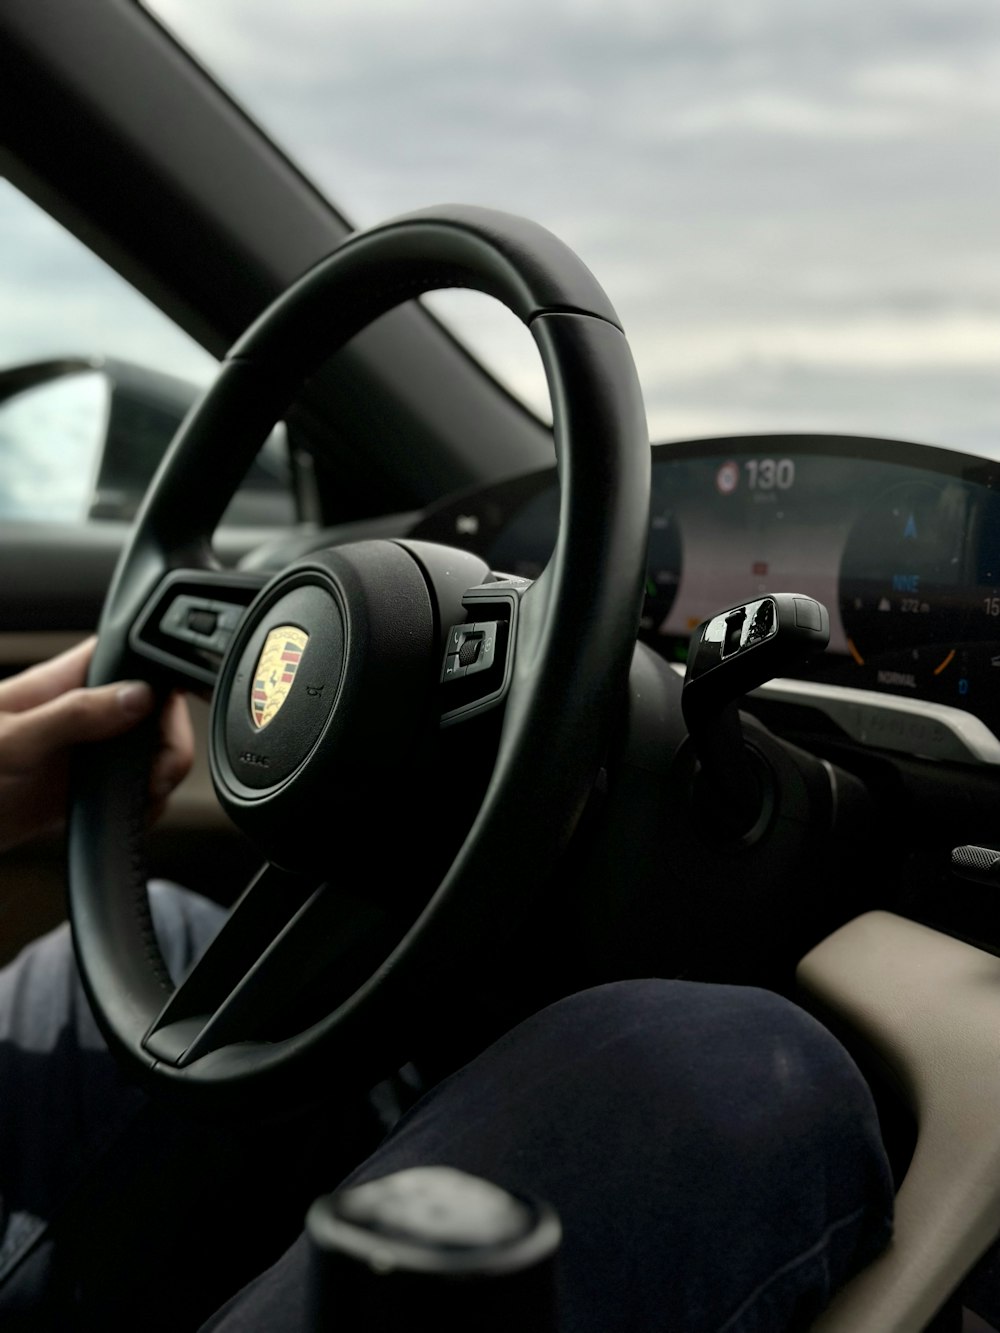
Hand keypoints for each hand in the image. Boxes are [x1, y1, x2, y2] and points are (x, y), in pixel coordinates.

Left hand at [0, 638, 193, 854]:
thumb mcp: (11, 739)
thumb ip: (75, 714)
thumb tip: (138, 696)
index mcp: (64, 681)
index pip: (134, 658)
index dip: (163, 678)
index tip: (168, 715)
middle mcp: (82, 713)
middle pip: (157, 712)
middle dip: (168, 745)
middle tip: (154, 775)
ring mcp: (84, 753)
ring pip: (151, 754)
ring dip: (160, 779)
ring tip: (142, 798)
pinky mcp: (81, 791)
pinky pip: (134, 791)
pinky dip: (146, 806)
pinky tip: (131, 815)